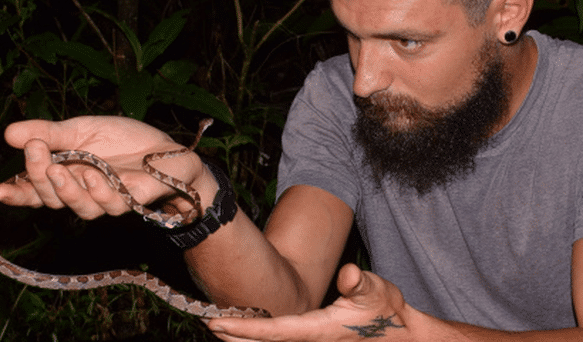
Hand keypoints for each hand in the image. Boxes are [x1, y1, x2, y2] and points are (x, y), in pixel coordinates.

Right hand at [0, 116, 210, 218]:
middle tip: (35, 151)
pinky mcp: (131, 200)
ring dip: (67, 189)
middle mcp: (83, 192)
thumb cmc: (124, 140)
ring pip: (80, 206)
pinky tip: (94, 175)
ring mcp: (107, 199)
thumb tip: (11, 134)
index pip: (35, 190)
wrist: (166, 149)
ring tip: (59, 169)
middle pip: (53, 198)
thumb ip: (51, 133)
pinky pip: (111, 203)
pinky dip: (100, 190)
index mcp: (66, 175)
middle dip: (40, 177)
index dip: (16, 193)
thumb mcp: (83, 128)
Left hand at [206, 263, 418, 341]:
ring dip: (246, 339)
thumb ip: (360, 283)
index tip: (218, 324)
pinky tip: (250, 333)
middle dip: (236, 337)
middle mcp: (312, 341)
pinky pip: (283, 341)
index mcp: (320, 330)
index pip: (275, 331)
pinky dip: (263, 339)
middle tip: (208, 324)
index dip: (245, 329)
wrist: (401, 335)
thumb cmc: (386, 311)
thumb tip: (348, 274)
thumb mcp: (377, 291)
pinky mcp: (317, 341)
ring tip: (220, 329)